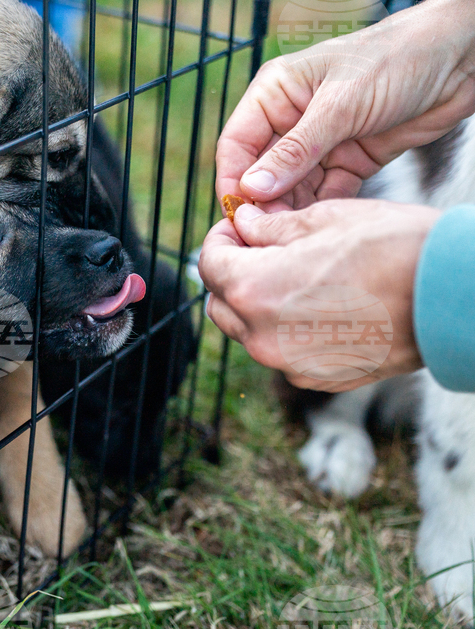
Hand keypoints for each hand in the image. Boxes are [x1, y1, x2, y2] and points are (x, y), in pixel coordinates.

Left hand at [199, 200, 439, 391]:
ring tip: (295, 277)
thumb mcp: (326, 219)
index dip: (221, 238)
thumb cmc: (394, 249)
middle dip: (233, 274)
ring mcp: (288, 363)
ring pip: (248, 332)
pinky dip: (285, 330)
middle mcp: (262, 335)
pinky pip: (282, 352)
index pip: (209, 263)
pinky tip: (320, 306)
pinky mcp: (315, 379)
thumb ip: (271, 227)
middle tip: (260, 250)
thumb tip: (244, 223)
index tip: (238, 228)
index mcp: (255, 289)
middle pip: (221, 302)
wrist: (452, 298)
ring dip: (256, 305)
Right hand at [216, 0, 474, 211]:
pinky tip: (319, 226)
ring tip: (293, 234)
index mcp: (276, 93)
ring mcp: (322, 142)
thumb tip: (252, 187)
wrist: (461, 58)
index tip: (237, 213)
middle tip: (267, 232)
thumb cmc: (398, 58)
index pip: (237, 143)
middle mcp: (293, 119)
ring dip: (291, 210)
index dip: (233, 179)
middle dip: (264, 201)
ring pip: (292, 187)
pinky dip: (321, 210)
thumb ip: (296, 151)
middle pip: (261, 171)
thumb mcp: (341, 105)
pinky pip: (325, 193)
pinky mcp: (350, 160)